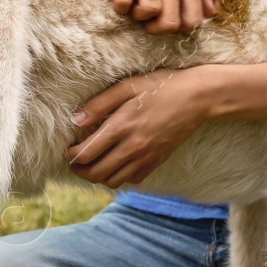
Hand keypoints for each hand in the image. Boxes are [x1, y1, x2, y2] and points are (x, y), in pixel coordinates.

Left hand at [65, 68, 212, 187]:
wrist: (198, 97)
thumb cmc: (161, 86)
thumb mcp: (128, 86)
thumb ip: (99, 104)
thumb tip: (75, 120)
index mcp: (121, 127)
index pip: (86, 153)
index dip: (71, 155)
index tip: (68, 148)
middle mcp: (132, 147)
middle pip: (96, 173)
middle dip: (80, 170)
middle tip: (75, 161)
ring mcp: (146, 157)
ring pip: (113, 181)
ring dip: (98, 176)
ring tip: (94, 163)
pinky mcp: (157, 161)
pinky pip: (133, 180)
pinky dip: (120, 177)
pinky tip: (117, 163)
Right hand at [98, 0, 215, 33]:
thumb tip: (212, 13)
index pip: (194, 19)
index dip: (179, 29)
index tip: (167, 20)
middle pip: (171, 22)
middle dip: (157, 28)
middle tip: (148, 21)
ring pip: (149, 11)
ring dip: (139, 17)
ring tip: (135, 8)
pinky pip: (124, 0)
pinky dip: (120, 7)